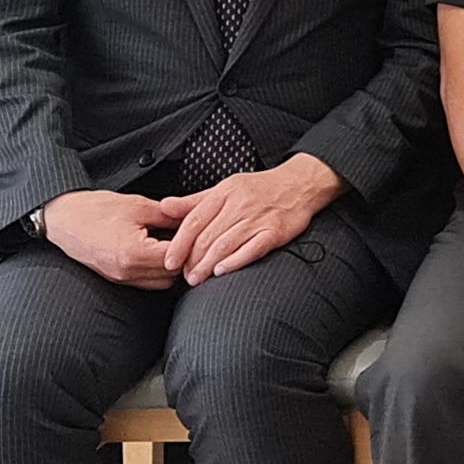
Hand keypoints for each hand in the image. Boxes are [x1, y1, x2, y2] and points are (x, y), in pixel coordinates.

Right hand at [43, 189, 186, 288]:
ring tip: (174, 244)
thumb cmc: (96, 209)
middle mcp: (127, 272)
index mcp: (133, 254)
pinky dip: (157, 270)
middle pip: (172, 275)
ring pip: (161, 283)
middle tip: (191, 238)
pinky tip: (158, 250)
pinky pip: (146, 281)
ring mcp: (120, 278)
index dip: (192, 246)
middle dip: (184, 258)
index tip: (200, 233)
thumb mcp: (138, 206)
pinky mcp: (117, 279)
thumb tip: (195, 219)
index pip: (176, 259)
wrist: (63, 219)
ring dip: (171, 266)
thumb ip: (169, 216)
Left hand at [161, 154, 341, 283]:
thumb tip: (164, 206)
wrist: (299, 184)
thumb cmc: (260, 189)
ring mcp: (258, 218)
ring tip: (197, 279)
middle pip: (207, 237)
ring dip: (207, 266)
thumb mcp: (224, 189)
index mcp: (224, 193)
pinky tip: (223, 271)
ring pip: (225, 245)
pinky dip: (235, 261)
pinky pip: (252, 248)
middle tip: (184, 276)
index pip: (194, 221)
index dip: (179, 244)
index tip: (169, 261)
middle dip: (192, 261)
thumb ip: (194, 202)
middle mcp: (239, 204)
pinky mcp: (275, 231)